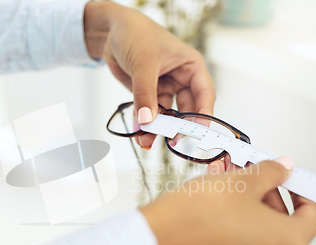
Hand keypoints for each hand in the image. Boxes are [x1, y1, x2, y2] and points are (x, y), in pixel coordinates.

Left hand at [83, 2, 214, 148]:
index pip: (204, 94)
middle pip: (186, 109)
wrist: (111, 31)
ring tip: (146, 141)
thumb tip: (147, 121)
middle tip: (170, 141)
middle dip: (177, 126)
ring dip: (157, 128)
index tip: (198, 132)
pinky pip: (150, 112)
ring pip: (166, 114)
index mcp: (191, 67)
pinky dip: (144, 123)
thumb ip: (145, 94)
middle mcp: (181, 79)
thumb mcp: (143, 64)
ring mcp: (164, 87)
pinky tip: (138, 133)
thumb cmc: (136, 35)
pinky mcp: (148, 94)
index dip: (203, 114)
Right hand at [140, 157, 315, 244]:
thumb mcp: (240, 181)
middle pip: (282, 220)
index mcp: (288, 243)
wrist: (156, 240)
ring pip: (256, 228)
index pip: (312, 214)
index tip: (287, 175)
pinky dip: (233, 218)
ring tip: (224, 175)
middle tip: (247, 169)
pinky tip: (214, 195)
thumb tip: (283, 168)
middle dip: (264, 189)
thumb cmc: (199, 215)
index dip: (301, 188)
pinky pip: (239, 240)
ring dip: (245, 200)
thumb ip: (270, 172)